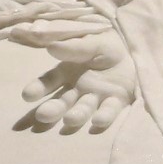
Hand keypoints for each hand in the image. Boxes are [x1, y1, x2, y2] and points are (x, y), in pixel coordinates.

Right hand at [21, 31, 135, 131]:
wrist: (135, 51)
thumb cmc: (107, 46)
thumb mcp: (92, 42)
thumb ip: (74, 48)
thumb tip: (51, 48)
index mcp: (68, 71)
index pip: (49, 81)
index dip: (38, 88)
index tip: (27, 95)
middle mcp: (79, 88)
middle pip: (63, 101)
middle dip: (53, 109)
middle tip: (42, 116)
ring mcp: (97, 97)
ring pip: (84, 109)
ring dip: (76, 116)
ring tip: (70, 120)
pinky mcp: (116, 102)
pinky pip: (109, 110)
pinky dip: (104, 116)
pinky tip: (98, 121)